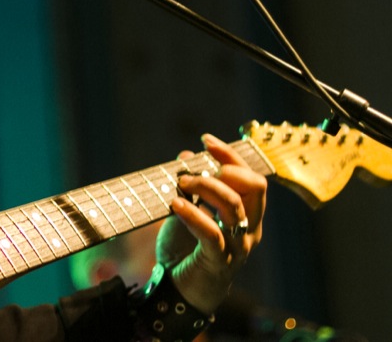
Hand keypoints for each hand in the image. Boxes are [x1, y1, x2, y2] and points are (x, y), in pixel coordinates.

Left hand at [155, 134, 267, 313]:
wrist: (176, 290)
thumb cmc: (184, 248)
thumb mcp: (185, 210)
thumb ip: (190, 186)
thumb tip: (186, 155)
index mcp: (246, 215)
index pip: (250, 177)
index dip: (231, 155)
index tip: (206, 140)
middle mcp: (249, 229)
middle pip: (254, 188)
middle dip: (224, 169)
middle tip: (190, 171)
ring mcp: (237, 246)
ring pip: (234, 207)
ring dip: (205, 187)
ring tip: (180, 183)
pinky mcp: (219, 261)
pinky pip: (212, 233)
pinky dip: (194, 214)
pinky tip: (176, 204)